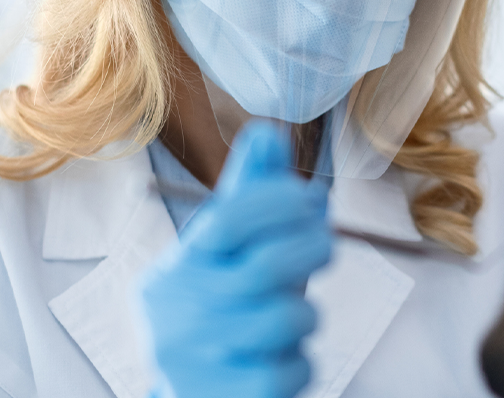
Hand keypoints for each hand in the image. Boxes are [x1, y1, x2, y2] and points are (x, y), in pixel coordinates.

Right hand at [138, 122, 332, 397]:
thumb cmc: (215, 306)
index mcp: (179, 264)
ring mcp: (195, 358)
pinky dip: (299, 362)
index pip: (228, 219)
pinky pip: (289, 371)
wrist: (182, 391)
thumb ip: (247, 196)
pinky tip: (283, 356)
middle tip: (325, 242)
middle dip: (311, 247)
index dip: (279, 200)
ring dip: (305, 313)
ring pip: (286, 320)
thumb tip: (267, 132)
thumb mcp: (222, 251)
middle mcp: (179, 310)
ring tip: (292, 311)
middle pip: (267, 267)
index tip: (311, 197)